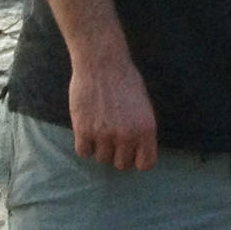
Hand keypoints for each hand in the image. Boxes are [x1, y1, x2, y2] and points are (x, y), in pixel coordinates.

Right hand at [67, 49, 157, 169]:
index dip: (138, 160)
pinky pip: (84, 153)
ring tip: (101, 130)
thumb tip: (137, 151)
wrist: (102, 64)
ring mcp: (104, 134)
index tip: (133, 153)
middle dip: (118, 155)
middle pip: (121, 165)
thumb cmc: (126, 82)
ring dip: (101, 149)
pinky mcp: (83, 130)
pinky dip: (85, 145)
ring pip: (102, 159)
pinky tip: (87, 132)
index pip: (146, 164)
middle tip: (114, 140)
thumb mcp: (144, 107)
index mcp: (147, 129)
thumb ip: (141, 130)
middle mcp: (127, 135)